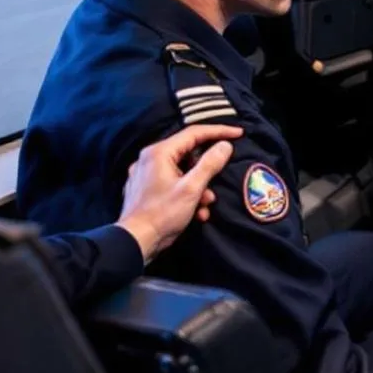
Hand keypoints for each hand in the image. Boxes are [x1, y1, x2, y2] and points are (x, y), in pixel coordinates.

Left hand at [116, 124, 241, 261]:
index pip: (194, 133)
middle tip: (221, 178)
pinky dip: (186, 194)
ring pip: (182, 171)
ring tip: (206, 204)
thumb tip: (225, 146)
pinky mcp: (145, 189)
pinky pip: (172, 183)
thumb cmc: (162, 214)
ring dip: (199, 186)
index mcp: (159, 152)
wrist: (135, 241)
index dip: (219, 131)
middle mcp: (150, 158)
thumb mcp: (191, 188)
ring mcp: (146, 174)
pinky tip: (195, 212)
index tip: (238, 134)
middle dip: (207, 169)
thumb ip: (210, 164)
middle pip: (188, 153)